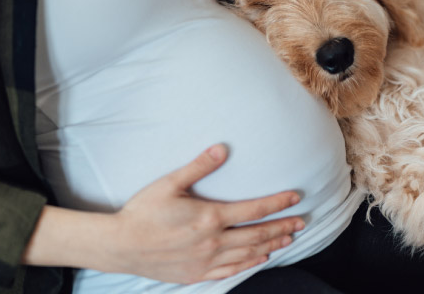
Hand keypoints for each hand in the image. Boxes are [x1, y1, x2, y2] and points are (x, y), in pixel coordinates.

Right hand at [104, 144, 304, 283]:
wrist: (122, 245)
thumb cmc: (144, 211)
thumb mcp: (170, 183)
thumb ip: (199, 166)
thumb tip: (222, 148)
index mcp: (209, 217)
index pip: (253, 209)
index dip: (277, 203)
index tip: (295, 198)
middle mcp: (213, 241)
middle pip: (257, 234)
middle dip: (282, 227)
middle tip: (301, 222)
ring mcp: (206, 261)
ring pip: (248, 254)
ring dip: (270, 246)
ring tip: (287, 240)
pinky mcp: (197, 274)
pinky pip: (231, 271)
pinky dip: (249, 265)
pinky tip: (259, 259)